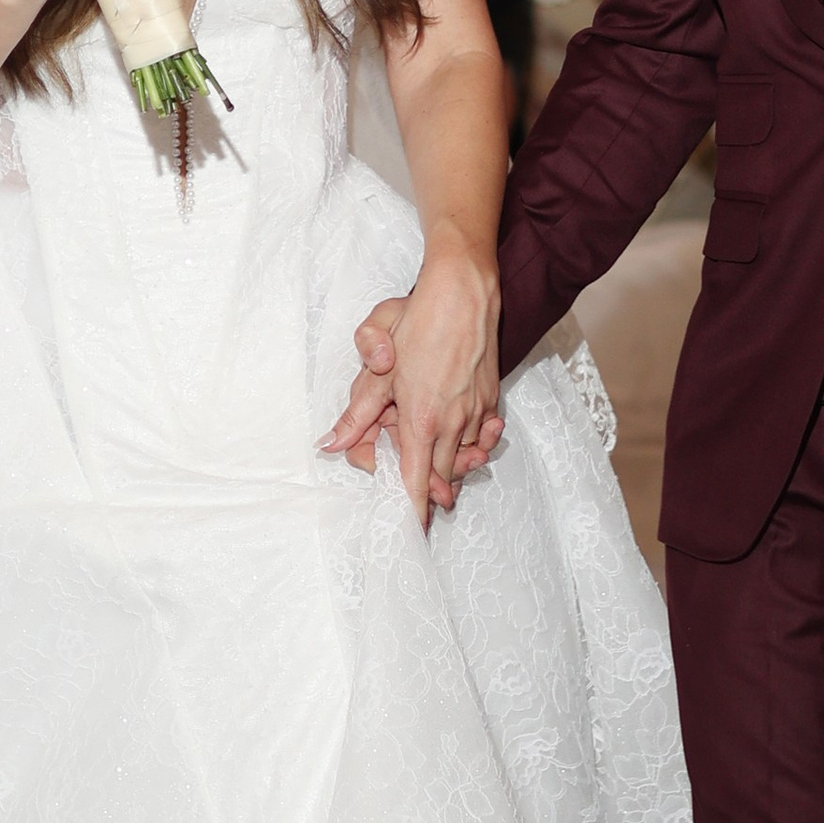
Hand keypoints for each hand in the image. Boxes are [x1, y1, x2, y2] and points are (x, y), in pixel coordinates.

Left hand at [322, 252, 504, 525]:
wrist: (465, 290)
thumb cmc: (419, 319)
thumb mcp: (376, 359)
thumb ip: (356, 409)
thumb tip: (331, 442)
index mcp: (421, 418)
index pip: (417, 481)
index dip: (414, 511)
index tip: (413, 532)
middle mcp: (453, 422)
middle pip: (441, 477)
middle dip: (428, 489)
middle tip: (413, 490)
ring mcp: (477, 413)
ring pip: (463, 460)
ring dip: (449, 468)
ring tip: (438, 468)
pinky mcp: (492, 400)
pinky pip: (483, 439)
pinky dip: (473, 446)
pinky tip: (464, 440)